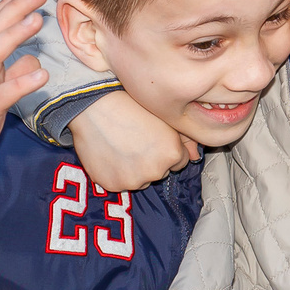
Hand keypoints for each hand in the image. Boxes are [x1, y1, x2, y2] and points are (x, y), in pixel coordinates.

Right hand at [72, 89, 197, 191]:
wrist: (94, 105)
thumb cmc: (130, 105)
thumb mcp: (163, 117)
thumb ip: (184, 139)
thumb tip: (195, 156)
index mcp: (172, 154)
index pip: (179, 162)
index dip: (166, 149)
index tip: (152, 138)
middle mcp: (156, 171)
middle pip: (159, 172)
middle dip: (151, 160)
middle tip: (134, 139)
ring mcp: (132, 180)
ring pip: (139, 180)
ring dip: (133, 169)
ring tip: (120, 145)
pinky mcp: (111, 185)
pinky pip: (118, 183)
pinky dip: (115, 173)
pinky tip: (109, 153)